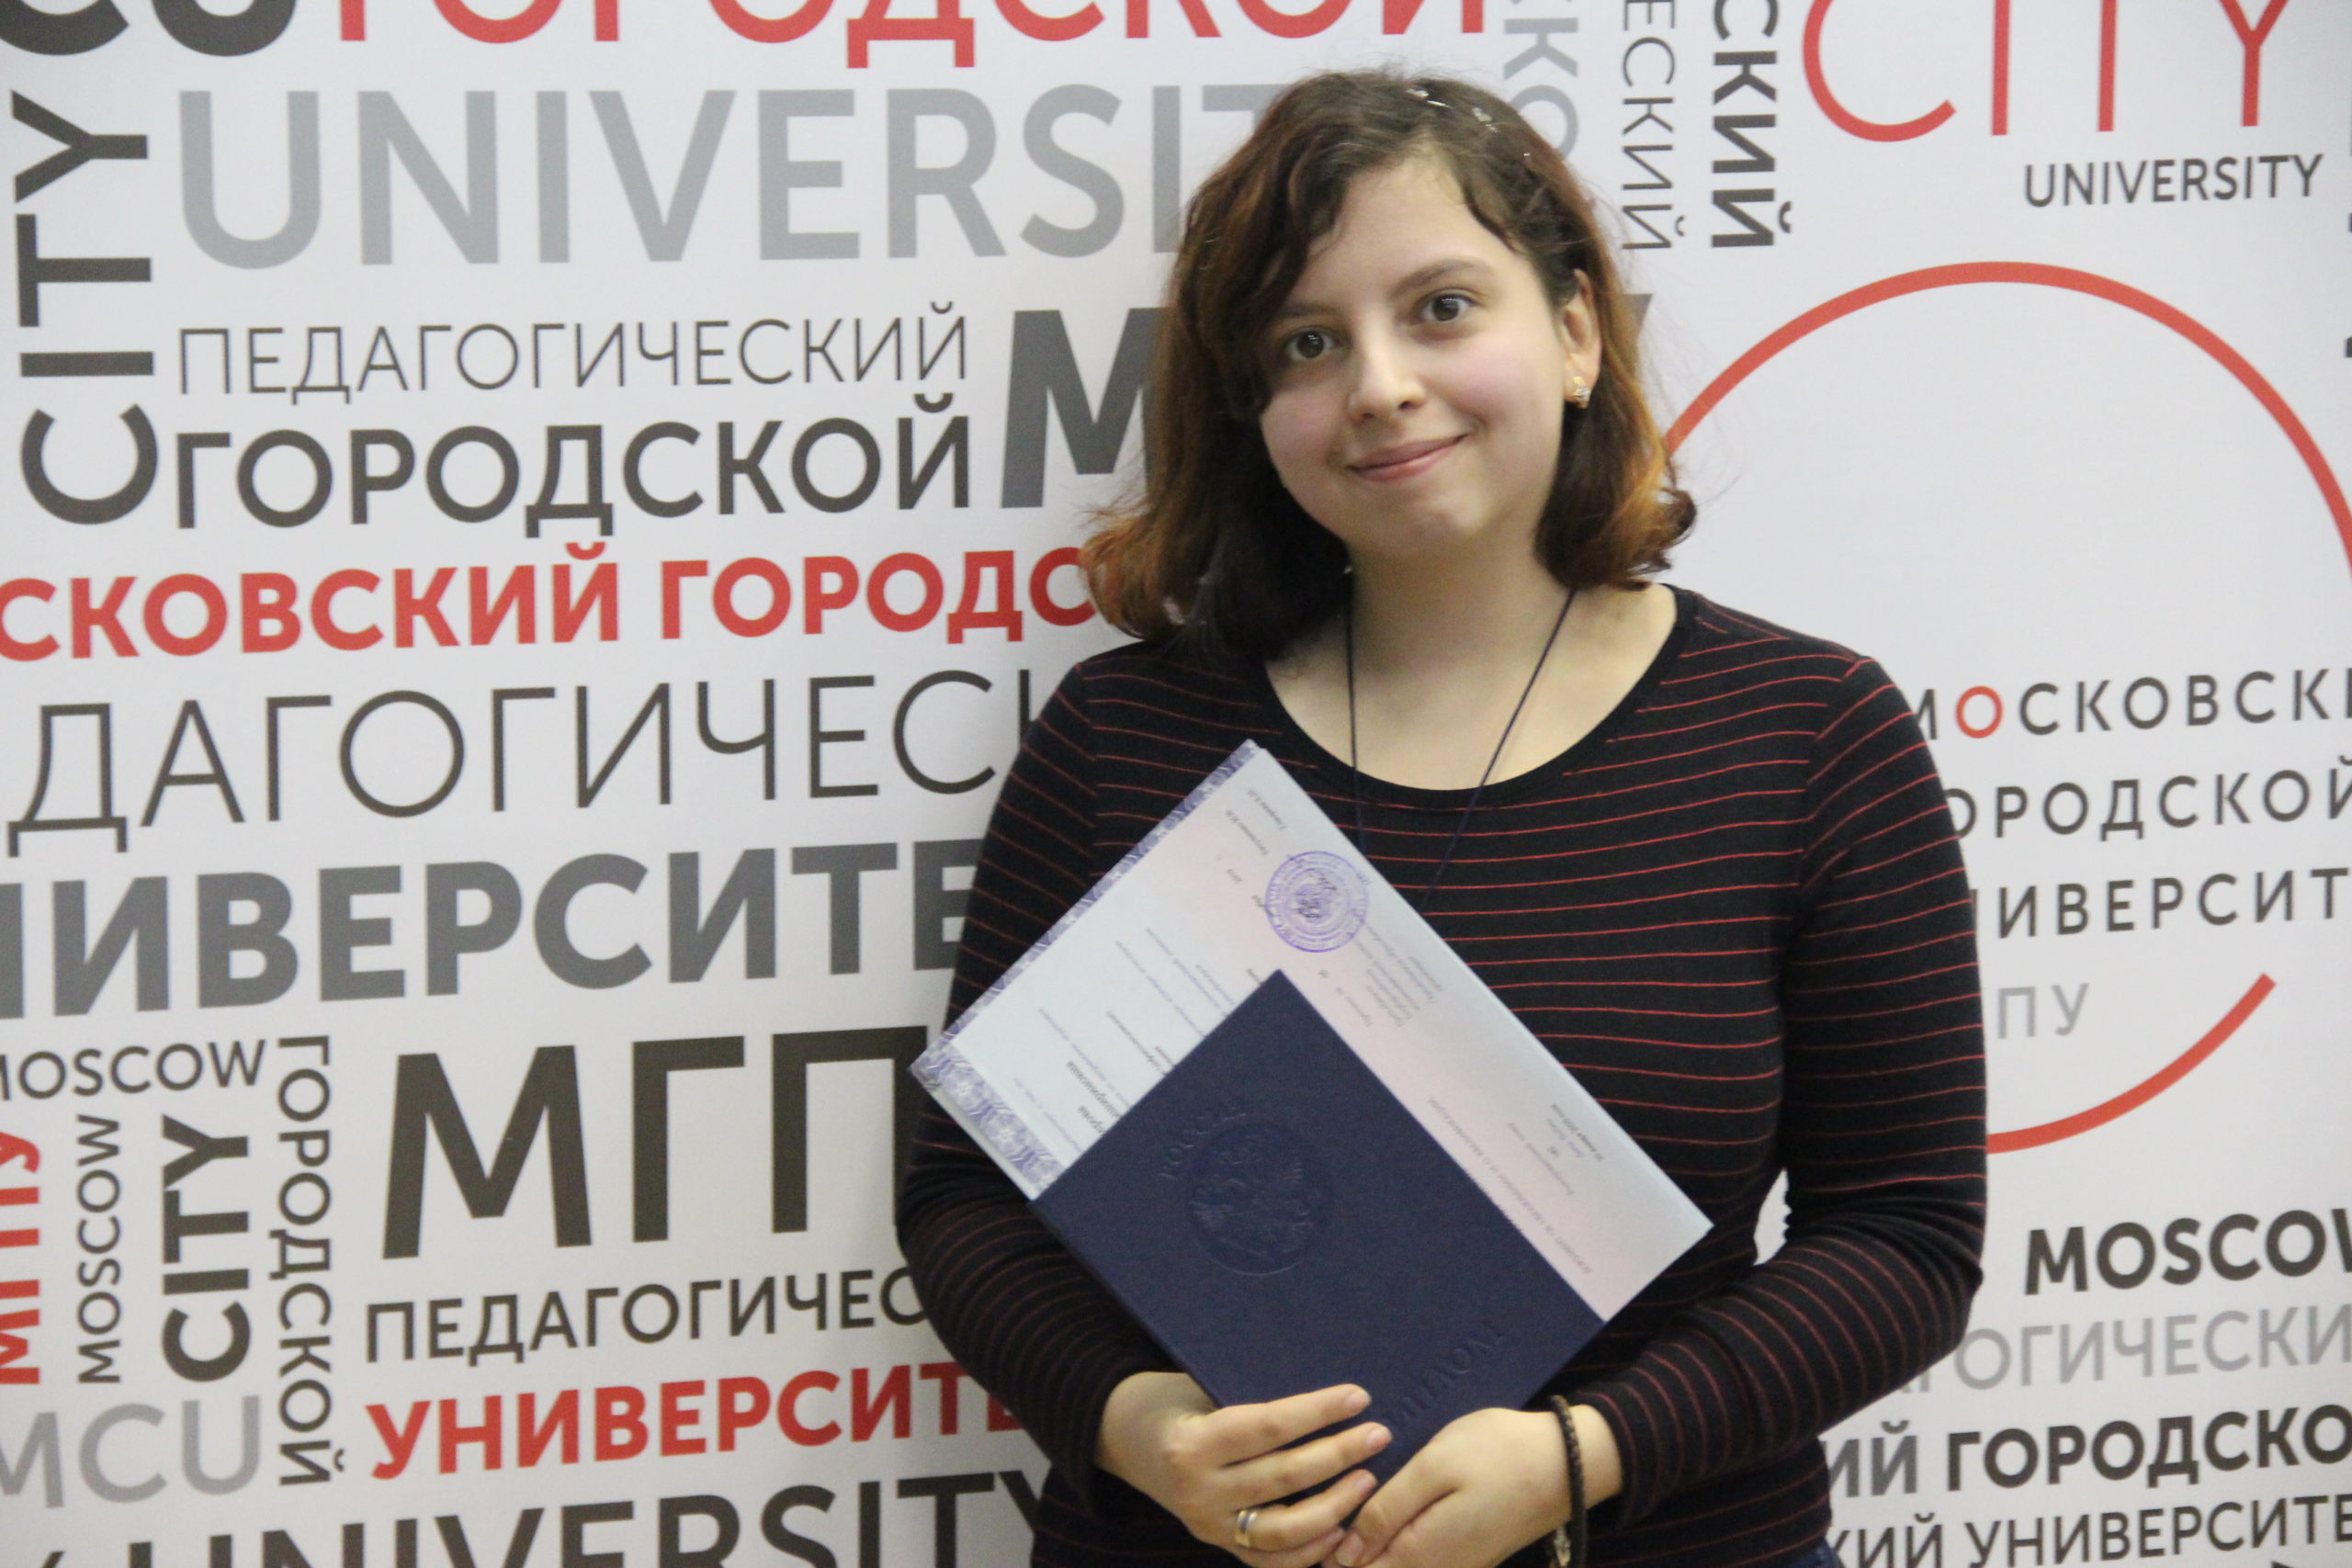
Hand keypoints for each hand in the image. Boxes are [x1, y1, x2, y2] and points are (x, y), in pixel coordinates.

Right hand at [1097, 1372, 1392, 1566]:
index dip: (1317, 1412)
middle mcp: (1199, 1492)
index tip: (1359, 1397)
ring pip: (1284, 1530)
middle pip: (1284, 1478)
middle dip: (1339, 1455)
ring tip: (1367, 1479)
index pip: (1268, 1428)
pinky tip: (1342, 1527)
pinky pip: (1272, 1560)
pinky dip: (1310, 1549)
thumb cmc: (1173, 1401)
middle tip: (1379, 1435)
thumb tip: (1328, 1395)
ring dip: (1334, 1506)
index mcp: (1192, 1444)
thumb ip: (1252, 1401)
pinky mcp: (1219, 1547)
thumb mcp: (1201, 1387)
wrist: (1127, 1440)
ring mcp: (1209, 1527)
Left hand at [1332, 1405, 1621, 1567]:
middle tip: (1325, 1508)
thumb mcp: (1435, 1468)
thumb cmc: (1498, 1453)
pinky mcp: (1468, 1555)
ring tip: (1351, 1507)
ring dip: (1370, 1548)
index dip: (1325, 1553)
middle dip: (1346, 1553)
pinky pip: (1419, 1560)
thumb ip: (1386, 1512)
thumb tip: (1344, 1554)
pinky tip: (1386, 1510)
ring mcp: (1456, 1567)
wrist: (1569, 1462)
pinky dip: (1394, 1544)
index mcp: (1421, 1556)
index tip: (1309, 1517)